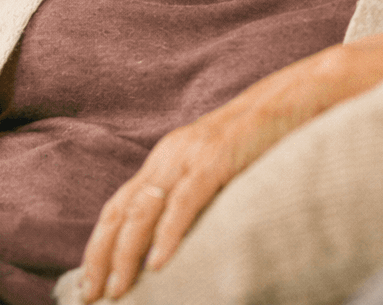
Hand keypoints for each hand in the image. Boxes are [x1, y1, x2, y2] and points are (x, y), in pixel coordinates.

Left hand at [78, 92, 302, 301]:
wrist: (293, 97)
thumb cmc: (261, 141)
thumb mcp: (216, 169)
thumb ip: (193, 197)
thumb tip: (179, 244)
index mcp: (164, 160)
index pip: (118, 208)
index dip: (99, 247)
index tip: (89, 284)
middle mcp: (167, 157)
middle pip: (120, 212)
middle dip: (101, 257)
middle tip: (91, 296)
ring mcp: (190, 157)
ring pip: (143, 209)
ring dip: (126, 254)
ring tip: (118, 289)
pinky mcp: (216, 159)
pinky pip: (185, 201)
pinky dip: (168, 233)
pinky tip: (158, 262)